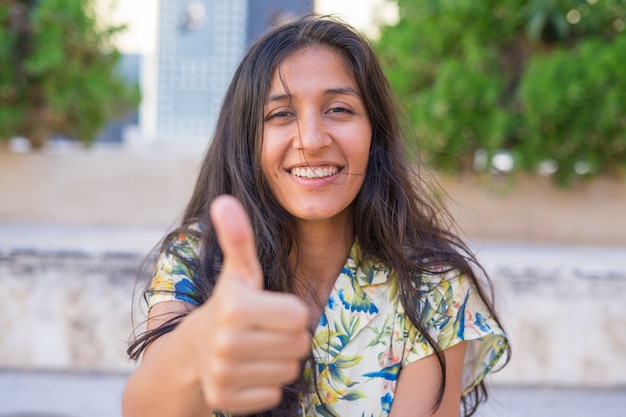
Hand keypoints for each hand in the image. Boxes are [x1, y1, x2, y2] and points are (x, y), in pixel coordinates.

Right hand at [180, 195, 310, 413]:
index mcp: (234, 308)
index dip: (290, 312)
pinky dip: (266, 385)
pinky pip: (273, 394)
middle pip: (299, 345)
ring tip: (257, 349)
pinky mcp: (224, 400)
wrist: (190, 352)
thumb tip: (225, 199)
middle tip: (265, 331)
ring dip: (280, 361)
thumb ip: (238, 238)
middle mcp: (225, 343)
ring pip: (289, 371)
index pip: (299, 315)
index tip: (270, 310)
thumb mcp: (238, 273)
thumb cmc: (227, 306)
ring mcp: (223, 374)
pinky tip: (248, 371)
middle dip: (289, 337)